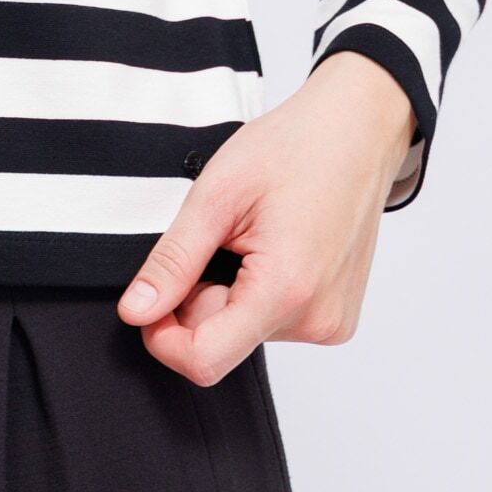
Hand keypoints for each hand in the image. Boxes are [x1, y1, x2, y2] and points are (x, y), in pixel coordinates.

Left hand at [116, 53, 418, 384]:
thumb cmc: (294, 148)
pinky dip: (258, 291)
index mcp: (286, 290)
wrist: (356, 131)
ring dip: (229, 291)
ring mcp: (331, 322)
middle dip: (198, 300)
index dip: (163, 336)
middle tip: (215, 238)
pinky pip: (274, 322)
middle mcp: (316, 320)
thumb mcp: (217, 193)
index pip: (204, 360)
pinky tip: (274, 246)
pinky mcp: (336, 318)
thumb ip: (174, 260)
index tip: (151, 296)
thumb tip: (135, 311)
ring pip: (245, 331)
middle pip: (221, 343)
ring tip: (251, 234)